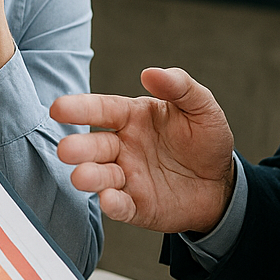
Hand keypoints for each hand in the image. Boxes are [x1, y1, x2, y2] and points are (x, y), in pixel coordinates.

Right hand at [52, 68, 235, 233]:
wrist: (221, 185)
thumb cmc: (206, 141)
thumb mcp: (202, 108)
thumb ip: (180, 87)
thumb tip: (151, 72)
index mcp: (132, 118)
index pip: (102, 110)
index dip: (80, 108)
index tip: (58, 108)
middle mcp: (123, 147)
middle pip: (95, 145)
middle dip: (78, 148)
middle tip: (66, 150)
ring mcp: (128, 177)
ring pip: (101, 176)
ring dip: (90, 176)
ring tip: (81, 176)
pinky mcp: (136, 206)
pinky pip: (121, 206)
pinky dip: (113, 204)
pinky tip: (109, 200)